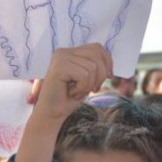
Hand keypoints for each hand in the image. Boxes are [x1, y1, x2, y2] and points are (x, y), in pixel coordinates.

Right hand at [17, 44, 111, 161]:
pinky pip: (84, 75)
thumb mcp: (87, 79)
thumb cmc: (69, 99)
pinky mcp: (59, 67)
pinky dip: (82, 88)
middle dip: (101, 75)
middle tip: (93, 89)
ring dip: (89, 85)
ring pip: (92, 67)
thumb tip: (110, 63)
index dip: (107, 62)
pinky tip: (71, 93)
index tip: (107, 78)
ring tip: (77, 92)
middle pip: (97, 55)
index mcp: (70, 52)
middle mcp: (63, 52)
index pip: (97, 48)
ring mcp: (60, 58)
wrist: (51, 114)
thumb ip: (95, 66)